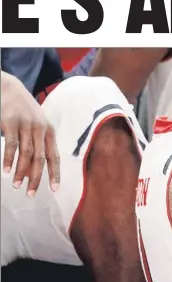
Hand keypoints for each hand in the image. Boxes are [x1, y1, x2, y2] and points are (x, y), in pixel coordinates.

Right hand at [1, 71, 59, 195]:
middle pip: (41, 159)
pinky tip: (5, 170)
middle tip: (31, 194)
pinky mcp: (11, 121)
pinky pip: (11, 144)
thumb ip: (36, 145)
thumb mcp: (35, 126)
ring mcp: (26, 125)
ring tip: (16, 185)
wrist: (7, 86)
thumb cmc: (22, 111)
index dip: (55, 174)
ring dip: (21, 172)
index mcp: (49, 131)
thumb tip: (32, 170)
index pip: (54, 157)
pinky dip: (8, 159)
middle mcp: (40, 129)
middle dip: (36, 178)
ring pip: (26, 154)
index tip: (54, 190)